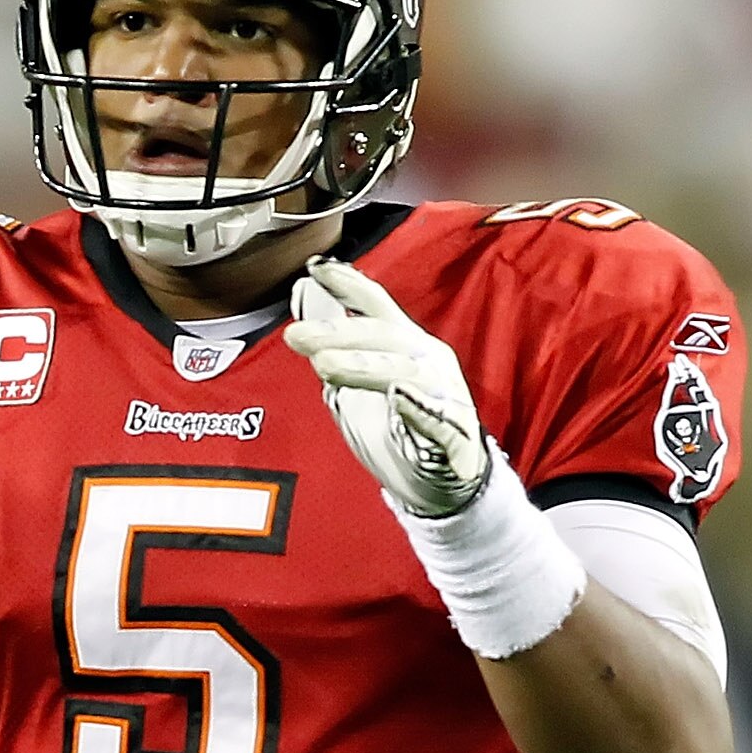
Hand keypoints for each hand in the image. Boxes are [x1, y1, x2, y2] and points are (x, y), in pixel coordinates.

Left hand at [284, 257, 491, 518]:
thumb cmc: (401, 426)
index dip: (349, 283)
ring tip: (326, 367)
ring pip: (405, 372)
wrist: (444, 484)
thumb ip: (335, 338)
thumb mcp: (360, 377)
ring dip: (364, 367)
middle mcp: (428, 361)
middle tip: (296, 336)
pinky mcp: (455, 436)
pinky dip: (418, 409)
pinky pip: (438, 420)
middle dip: (338, 333)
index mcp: (406, 344)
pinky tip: (398, 399)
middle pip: (384, 337)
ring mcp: (445, 396)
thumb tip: (304, 291)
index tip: (315, 267)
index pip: (377, 306)